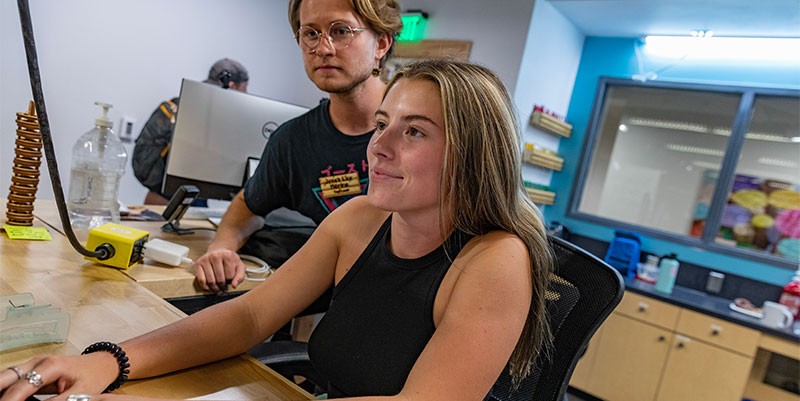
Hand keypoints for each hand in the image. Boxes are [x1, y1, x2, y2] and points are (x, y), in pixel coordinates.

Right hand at [1, 354, 115, 400]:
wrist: (102, 364)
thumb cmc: (93, 376)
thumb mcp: (79, 394)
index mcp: (51, 366)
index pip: (21, 387)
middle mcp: (38, 361)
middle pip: (7, 376)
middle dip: (0, 393)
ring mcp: (34, 364)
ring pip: (7, 376)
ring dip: (2, 390)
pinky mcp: (33, 369)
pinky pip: (13, 379)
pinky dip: (7, 389)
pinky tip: (8, 399)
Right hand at [194, 248, 244, 292]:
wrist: (219, 251)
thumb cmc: (229, 260)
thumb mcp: (239, 266)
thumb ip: (240, 276)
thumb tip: (234, 285)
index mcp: (228, 255)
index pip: (230, 276)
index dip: (231, 281)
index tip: (230, 282)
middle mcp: (215, 255)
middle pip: (220, 279)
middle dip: (223, 287)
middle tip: (224, 288)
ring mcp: (206, 259)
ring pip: (210, 281)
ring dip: (215, 288)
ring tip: (218, 289)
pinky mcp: (198, 263)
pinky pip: (201, 279)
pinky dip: (205, 286)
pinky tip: (209, 287)